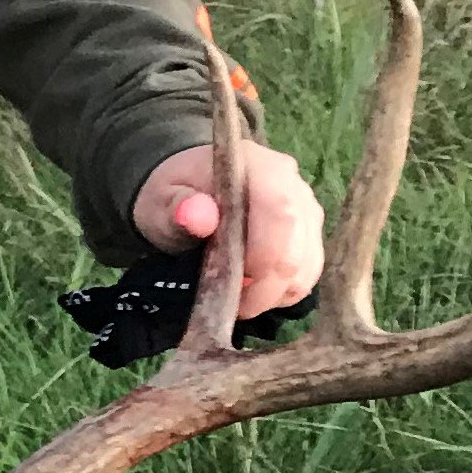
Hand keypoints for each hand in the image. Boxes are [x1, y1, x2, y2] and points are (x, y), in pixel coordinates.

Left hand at [130, 135, 324, 318]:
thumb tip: (199, 217)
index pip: (280, 216)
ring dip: (276, 292)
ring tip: (239, 296)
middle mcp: (292, 183)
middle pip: (298, 248)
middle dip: (267, 287)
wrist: (186, 186)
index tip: (232, 290)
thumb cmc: (173, 194)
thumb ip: (177, 208)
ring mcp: (306, 207)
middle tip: (233, 304)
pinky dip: (284, 289)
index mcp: (258, 167)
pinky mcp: (310, 229)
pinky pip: (309, 269)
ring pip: (308, 265)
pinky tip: (256, 289)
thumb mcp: (161, 200)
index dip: (262, 261)